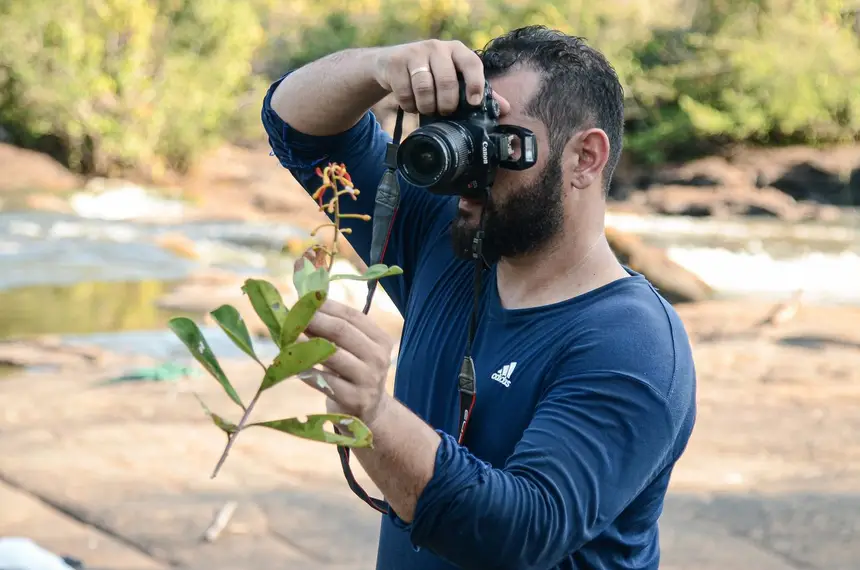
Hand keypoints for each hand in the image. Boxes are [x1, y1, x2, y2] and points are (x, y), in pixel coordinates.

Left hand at [298, 300, 393, 424]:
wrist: (370, 412)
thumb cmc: (354, 373)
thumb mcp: (354, 350)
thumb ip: (336, 330)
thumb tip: (302, 308)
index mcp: (381, 339)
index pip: (352, 315)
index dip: (326, 306)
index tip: (303, 302)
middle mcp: (379, 357)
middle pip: (342, 331)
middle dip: (313, 321)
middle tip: (291, 316)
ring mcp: (369, 379)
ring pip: (332, 354)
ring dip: (305, 344)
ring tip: (286, 337)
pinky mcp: (355, 399)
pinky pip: (324, 380)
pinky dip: (305, 370)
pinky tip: (290, 364)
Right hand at [373, 39, 510, 116]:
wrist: (391, 63)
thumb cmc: (431, 73)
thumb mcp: (454, 78)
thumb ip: (479, 91)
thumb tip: (507, 109)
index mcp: (457, 50)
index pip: (472, 63)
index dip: (475, 84)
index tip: (474, 103)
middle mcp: (437, 47)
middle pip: (447, 80)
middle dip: (447, 104)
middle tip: (445, 112)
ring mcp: (415, 53)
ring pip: (424, 88)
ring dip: (426, 106)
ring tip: (427, 109)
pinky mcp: (396, 62)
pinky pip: (405, 92)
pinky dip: (409, 105)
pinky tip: (411, 104)